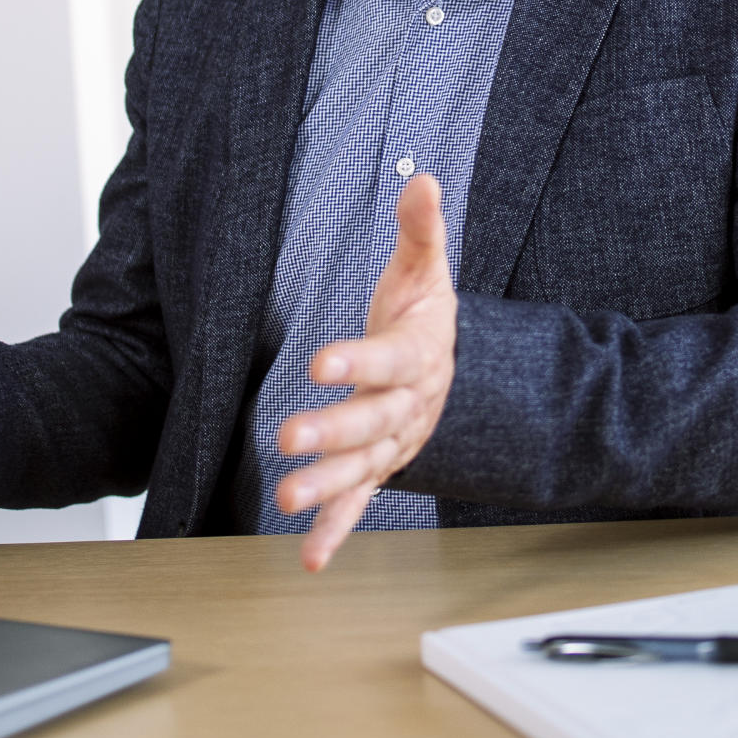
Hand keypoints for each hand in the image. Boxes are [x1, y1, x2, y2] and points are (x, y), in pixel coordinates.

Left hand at [275, 172, 457, 571]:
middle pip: (371, 423)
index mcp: (419, 356)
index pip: (388, 361)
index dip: (357, 362)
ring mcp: (393, 442)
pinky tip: (310, 556)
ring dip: (326, 486)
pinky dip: (335, 530)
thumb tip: (425, 180)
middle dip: (332, 432)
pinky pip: (359, 503)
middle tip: (288, 439)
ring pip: (361, 469)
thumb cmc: (425, 314)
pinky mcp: (378, 467)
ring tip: (286, 496)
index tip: (320, 362)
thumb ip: (422, 229)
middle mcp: (408, 407)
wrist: (451, 368)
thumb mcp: (427, 268)